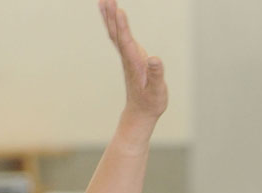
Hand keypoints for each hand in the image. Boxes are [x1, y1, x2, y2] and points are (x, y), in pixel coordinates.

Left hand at [99, 0, 167, 121]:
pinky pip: (119, 36)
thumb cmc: (151, 102)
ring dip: (110, 17)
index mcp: (134, 64)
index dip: (122, 25)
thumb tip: (154, 58)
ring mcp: (127, 56)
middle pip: (116, 33)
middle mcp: (128, 57)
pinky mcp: (129, 57)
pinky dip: (115, 24)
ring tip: (105, 1)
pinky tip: (113, 17)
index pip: (126, 41)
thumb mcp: (157, 90)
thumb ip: (156, 74)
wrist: (140, 112)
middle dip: (112, 16)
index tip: (118, 9)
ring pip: (115, 33)